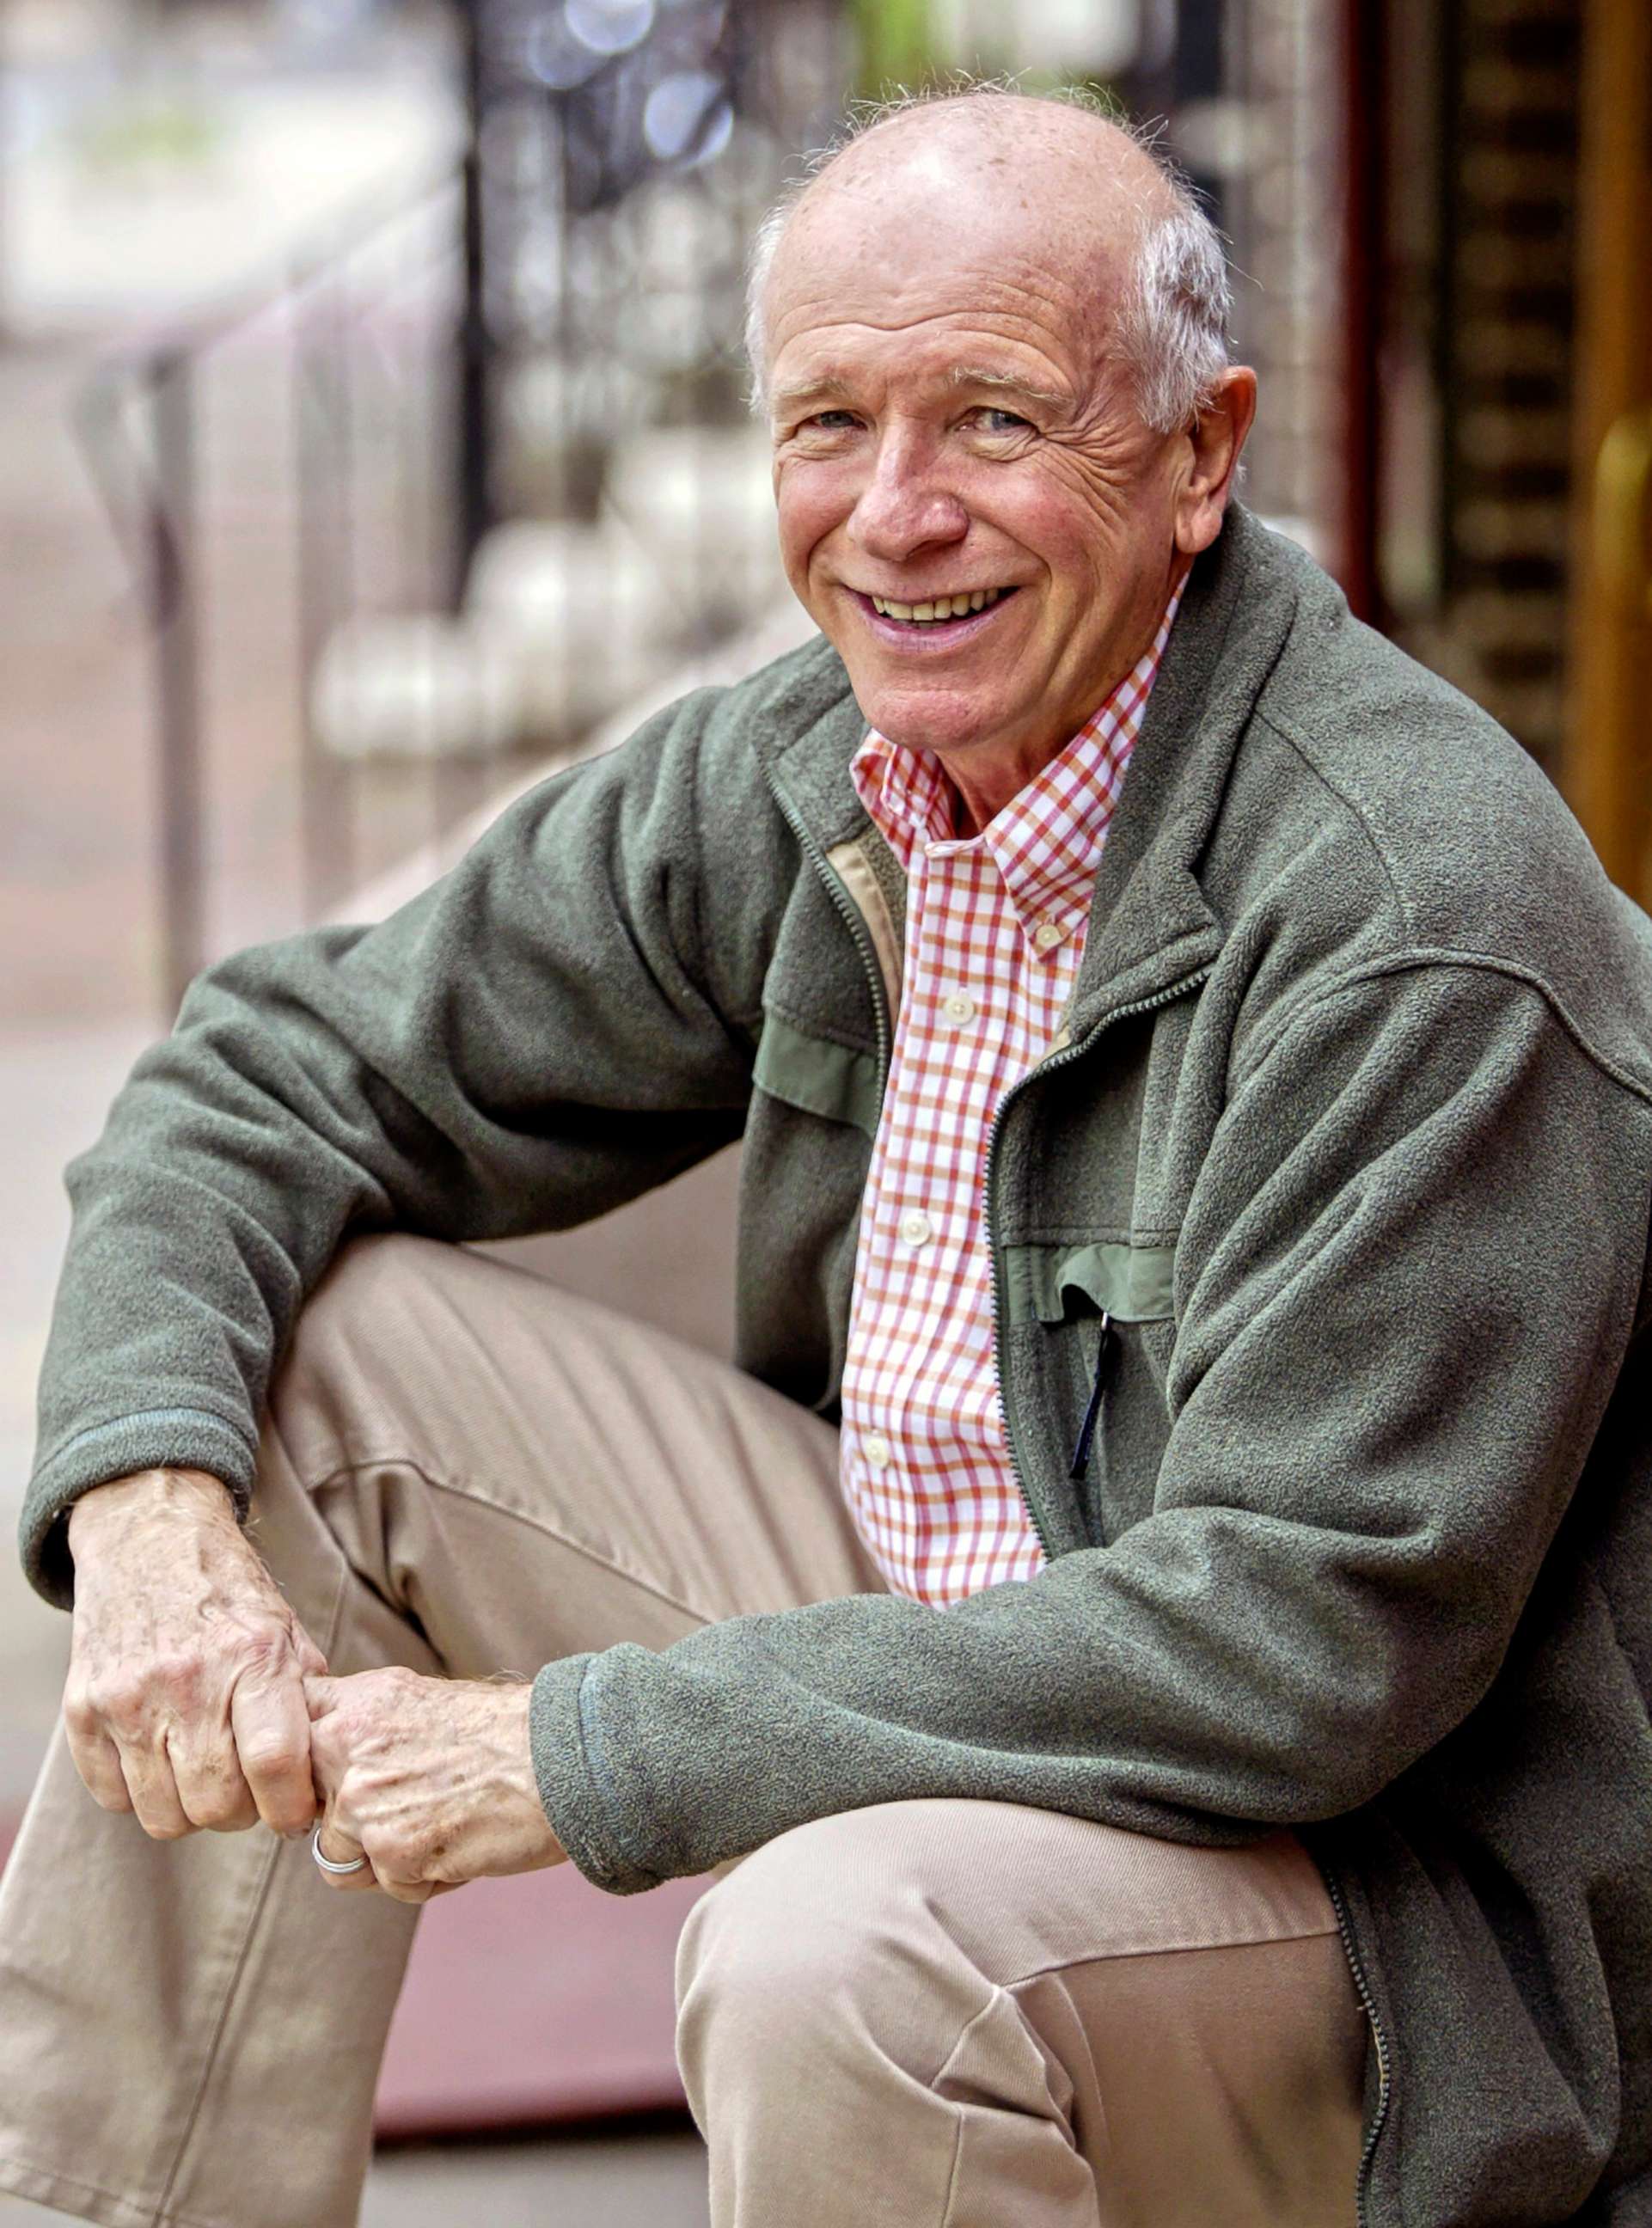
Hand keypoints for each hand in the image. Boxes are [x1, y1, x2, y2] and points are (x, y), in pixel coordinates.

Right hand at [65, 1467, 326, 1838]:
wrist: (148, 1538)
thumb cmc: (226, 1593)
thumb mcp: (284, 1630)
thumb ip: (307, 1700)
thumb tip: (327, 1774)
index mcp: (252, 1656)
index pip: (274, 1762)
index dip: (289, 1808)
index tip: (293, 1814)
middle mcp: (187, 1679)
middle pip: (216, 1804)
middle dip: (241, 1812)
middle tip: (247, 1788)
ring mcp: (127, 1698)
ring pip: (164, 1815)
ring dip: (189, 1809)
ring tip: (202, 1772)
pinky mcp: (82, 1710)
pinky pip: (113, 1798)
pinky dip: (140, 1792)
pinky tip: (159, 1757)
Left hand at [306, 1667, 566, 1904]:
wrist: (562, 1758)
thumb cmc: (502, 1732)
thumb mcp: (415, 1700)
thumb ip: (359, 1728)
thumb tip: (315, 1762)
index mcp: (352, 1704)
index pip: (281, 1744)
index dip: (298, 1774)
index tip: (322, 1784)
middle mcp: (344, 1747)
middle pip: (308, 1815)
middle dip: (349, 1824)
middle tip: (412, 1804)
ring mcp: (363, 1803)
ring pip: (342, 1860)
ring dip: (388, 1857)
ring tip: (446, 1822)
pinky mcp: (392, 1852)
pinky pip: (391, 1887)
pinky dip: (427, 1878)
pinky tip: (464, 1842)